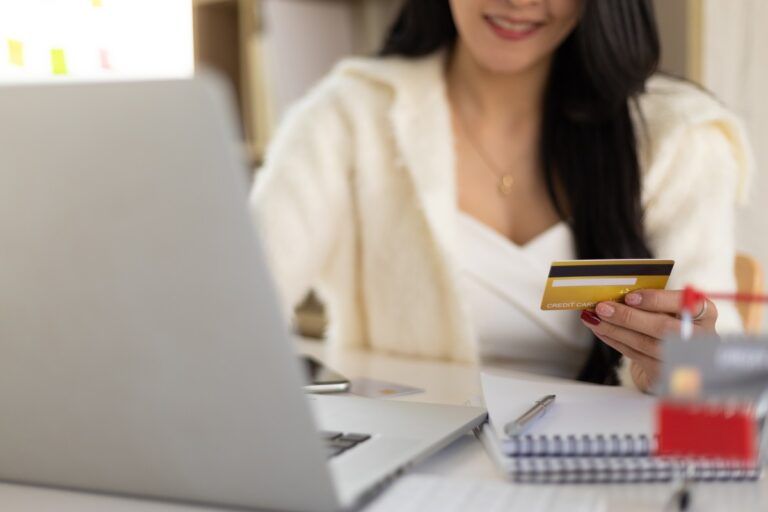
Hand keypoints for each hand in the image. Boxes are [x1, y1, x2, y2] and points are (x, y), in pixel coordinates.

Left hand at [580, 289, 717, 391]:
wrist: (676, 360)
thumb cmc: (671, 324)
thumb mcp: (672, 309)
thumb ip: (654, 301)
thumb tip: (619, 292)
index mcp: (705, 314)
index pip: (686, 303)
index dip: (657, 300)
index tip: (630, 297)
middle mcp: (699, 338)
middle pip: (662, 328)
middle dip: (628, 317)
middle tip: (602, 307)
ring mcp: (683, 359)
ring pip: (644, 343)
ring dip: (614, 329)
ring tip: (594, 318)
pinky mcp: (664, 374)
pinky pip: (634, 354)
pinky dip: (614, 340)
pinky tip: (600, 330)